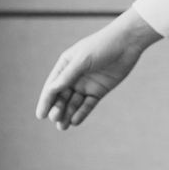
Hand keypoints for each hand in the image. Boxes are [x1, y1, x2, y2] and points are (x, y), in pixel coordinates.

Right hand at [34, 8, 162, 129]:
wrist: (127, 42)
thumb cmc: (102, 45)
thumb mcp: (83, 59)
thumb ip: (68, 75)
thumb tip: (51, 89)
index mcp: (66, 65)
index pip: (52, 86)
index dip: (46, 101)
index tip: (41, 116)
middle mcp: (74, 76)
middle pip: (62, 97)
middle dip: (57, 109)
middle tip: (56, 118)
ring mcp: (87, 84)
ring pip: (74, 103)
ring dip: (68, 114)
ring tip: (63, 126)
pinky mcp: (99, 90)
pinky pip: (88, 104)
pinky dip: (82, 113)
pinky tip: (76, 121)